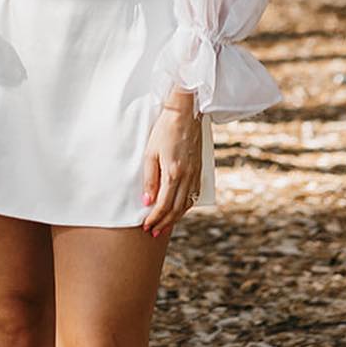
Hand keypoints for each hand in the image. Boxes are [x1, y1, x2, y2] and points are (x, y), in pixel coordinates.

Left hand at [141, 94, 201, 235]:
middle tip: (153, 233)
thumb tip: (147, 201)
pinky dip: (185, 206)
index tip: (146, 227)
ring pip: (186, 204)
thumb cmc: (164, 130)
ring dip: (175, 218)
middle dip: (164, 223)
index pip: (163, 204)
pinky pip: (193, 195)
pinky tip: (179, 210)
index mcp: (174, 173)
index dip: (154, 218)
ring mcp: (195, 174)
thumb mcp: (150, 153)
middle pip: (176, 209)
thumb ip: (149, 179)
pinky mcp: (199, 170)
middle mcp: (187, 177)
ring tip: (164, 226)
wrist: (186, 113)